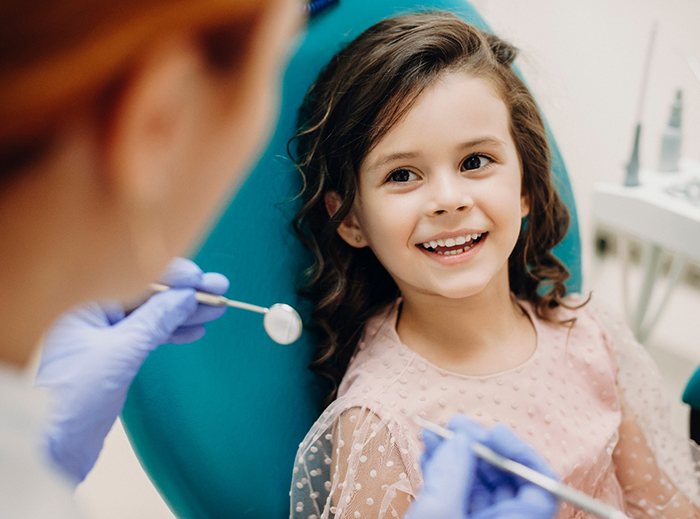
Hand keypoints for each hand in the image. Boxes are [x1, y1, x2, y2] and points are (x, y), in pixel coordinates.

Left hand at [35, 257, 228, 483]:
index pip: (136, 276)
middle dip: (185, 293)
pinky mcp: (114, 355)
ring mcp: (104, 334)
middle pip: (148, 294)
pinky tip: (195, 330)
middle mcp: (93, 312)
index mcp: (85, 302)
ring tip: (216, 309)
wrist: (52, 445)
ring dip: (185, 312)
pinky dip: (173, 333)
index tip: (202, 280)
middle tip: (219, 289)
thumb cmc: (71, 397)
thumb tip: (186, 296)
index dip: (173, 276)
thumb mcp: (121, 352)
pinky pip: (148, 335)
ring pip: (153, 315)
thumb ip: (156, 320)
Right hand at [407, 416, 558, 518]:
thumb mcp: (439, 513)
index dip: (521, 455)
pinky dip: (444, 470)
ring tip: (433, 433)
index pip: (541, 488)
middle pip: (506, 481)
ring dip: (456, 453)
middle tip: (455, 425)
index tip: (494, 433)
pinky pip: (458, 493)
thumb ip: (452, 475)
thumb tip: (461, 439)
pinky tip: (429, 451)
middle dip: (480, 447)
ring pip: (478, 484)